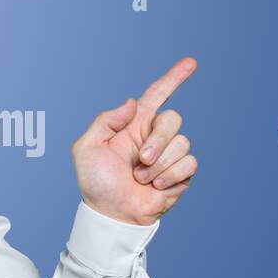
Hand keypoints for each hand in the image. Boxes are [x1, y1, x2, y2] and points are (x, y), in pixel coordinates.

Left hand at [71, 57, 197, 225]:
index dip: (173, 78)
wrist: (111, 214)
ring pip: (182, 143)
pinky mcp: (180, 175)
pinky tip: (155, 187)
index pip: (157, 95)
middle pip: (173, 119)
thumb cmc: (96, 183)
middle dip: (158, 140)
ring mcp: (169, 156)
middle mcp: (154, 136)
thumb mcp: (87, 148)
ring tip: (141, 179)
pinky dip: (170, 176)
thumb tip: (132, 103)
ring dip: (159, 165)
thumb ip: (105, 121)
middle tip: (141, 161)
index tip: (190, 63)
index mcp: (134, 125)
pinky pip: (189, 164)